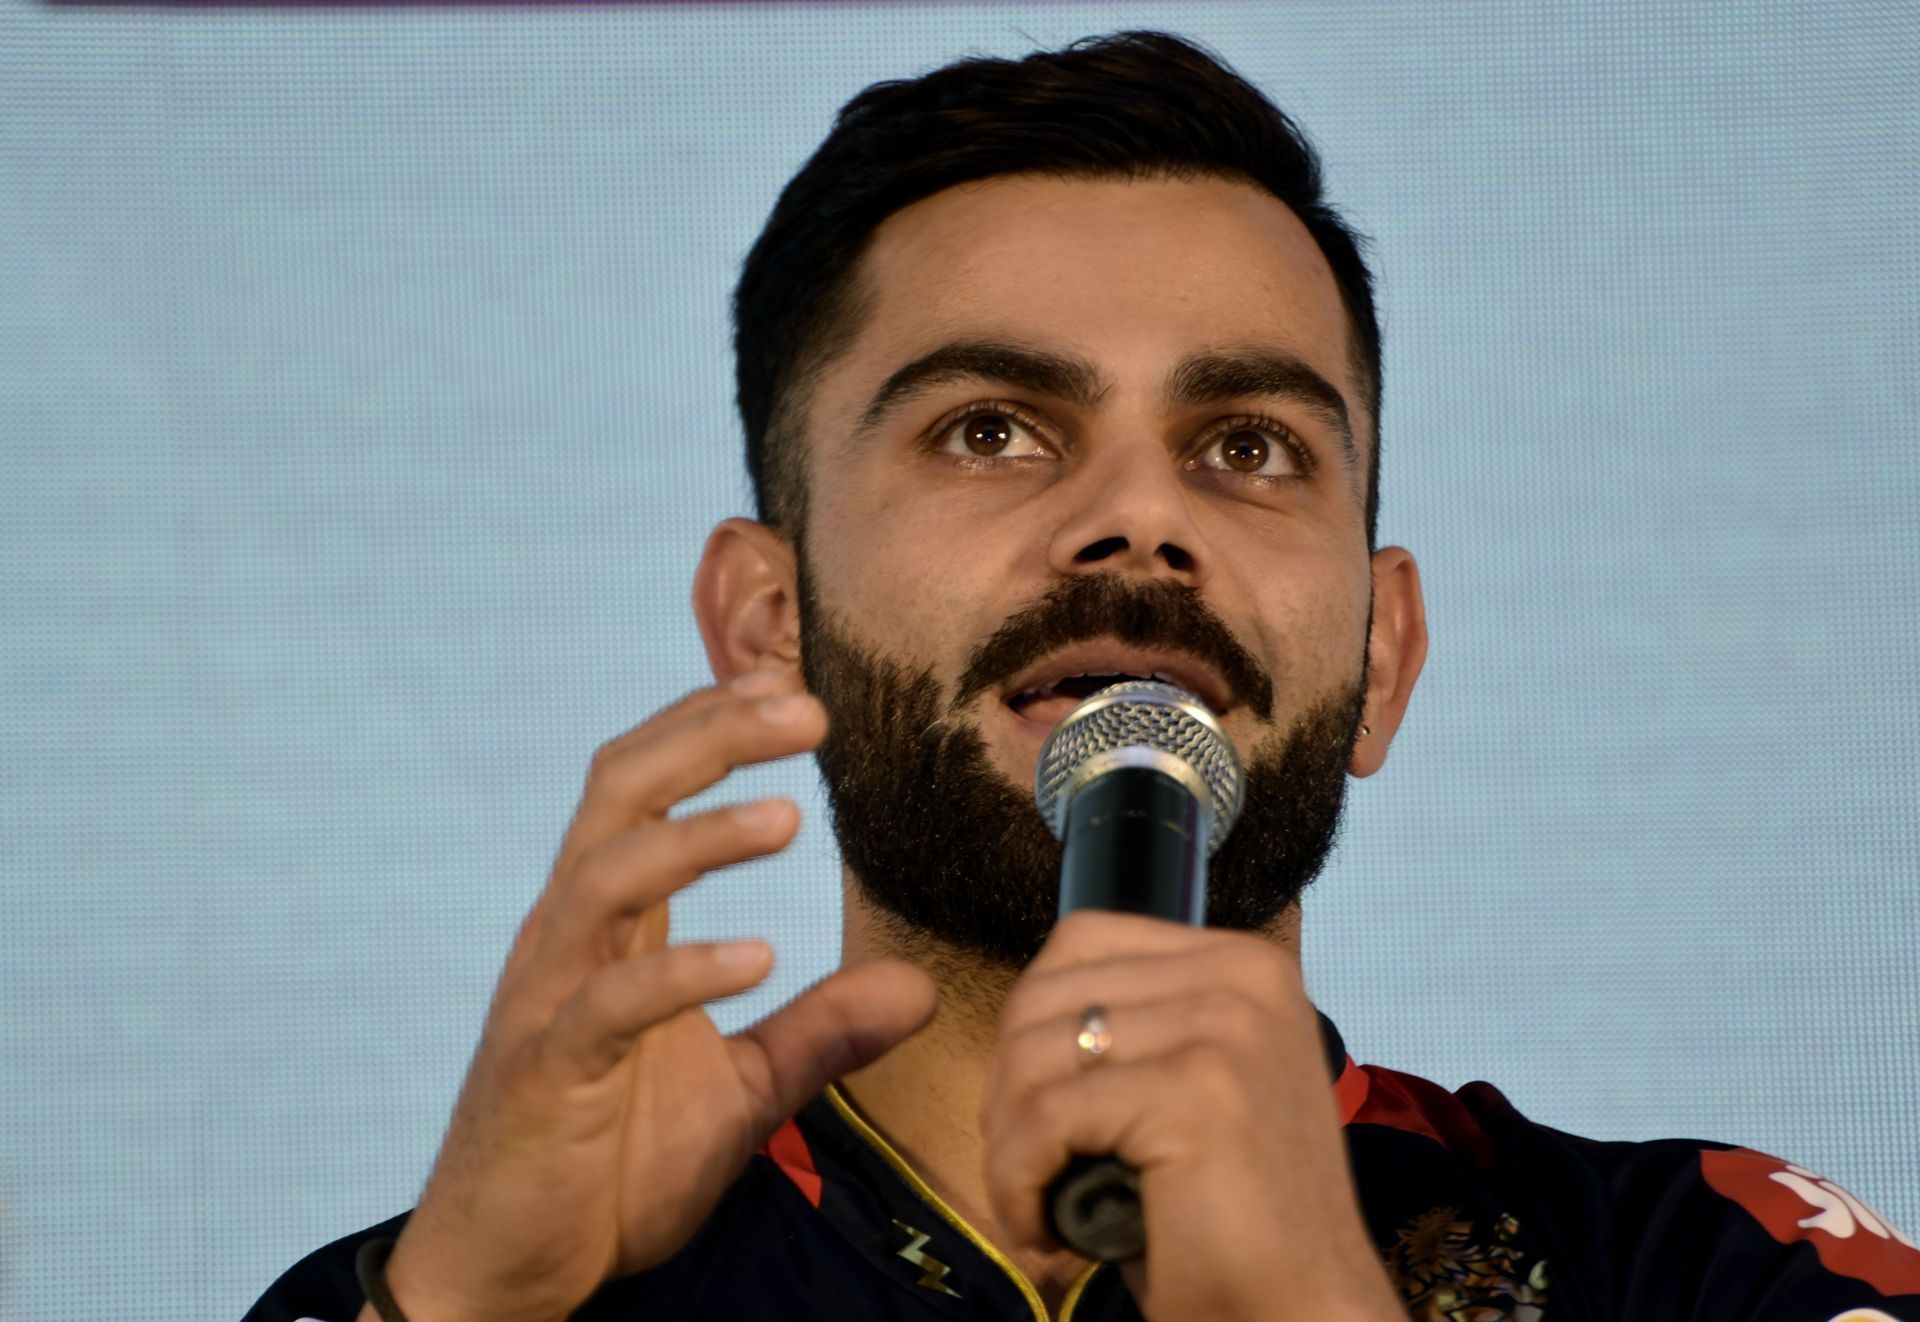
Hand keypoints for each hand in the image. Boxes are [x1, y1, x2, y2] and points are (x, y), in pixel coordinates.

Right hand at [373, 670, 938, 1321]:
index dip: (710, 726)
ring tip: (789, 817)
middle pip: (621, 792)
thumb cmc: (608, 1165)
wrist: (510, 1270)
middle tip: (806, 710)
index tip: (793, 689)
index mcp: (610, 926)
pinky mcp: (543, 1070)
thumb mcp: (741, 1091)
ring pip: (607, 875)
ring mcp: (550, 998)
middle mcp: (570, 938)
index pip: (647, 786)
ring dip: (700, 837)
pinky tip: (757, 959)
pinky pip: (606, 1002)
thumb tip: (917, 985)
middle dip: (710, 737)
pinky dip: (682, 972)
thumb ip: (821, 1031)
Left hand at [979, 911, 1403, 1321]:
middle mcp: (1244, 974)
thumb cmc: (1231, 1219)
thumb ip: (1136, 1026)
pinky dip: (1018, 1181)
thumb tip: (1026, 1013)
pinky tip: (1045, 1230)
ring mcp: (1228, 1025)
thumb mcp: (1190, 1084)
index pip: (1081, 942)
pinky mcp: (1199, 1089)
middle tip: (1027, 1168)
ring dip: (1008, 1144)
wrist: (1303, 1312)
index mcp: (1244, 962)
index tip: (1034, 1112)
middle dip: (1007, 1089)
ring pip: (1034, 1055)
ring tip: (1035, 1206)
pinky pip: (1046, 1117)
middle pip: (1046, 994)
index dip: (1030, 1026)